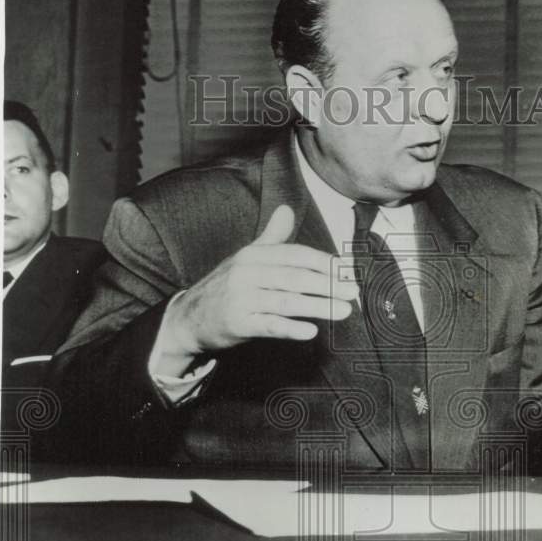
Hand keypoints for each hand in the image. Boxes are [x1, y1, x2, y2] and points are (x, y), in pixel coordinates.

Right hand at [154, 205, 357, 374]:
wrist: (188, 318)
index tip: (347, 271)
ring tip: (343, 311)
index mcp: (253, 255)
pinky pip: (269, 325)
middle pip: (295, 277)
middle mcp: (247, 273)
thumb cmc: (226, 286)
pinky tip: (311, 332)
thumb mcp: (247, 258)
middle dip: (328, 284)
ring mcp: (241, 299)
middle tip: (353, 292)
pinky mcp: (237, 323)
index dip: (323, 262)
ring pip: (287, 301)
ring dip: (318, 306)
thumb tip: (287, 209)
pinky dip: (291, 329)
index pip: (295, 255)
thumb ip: (271, 236)